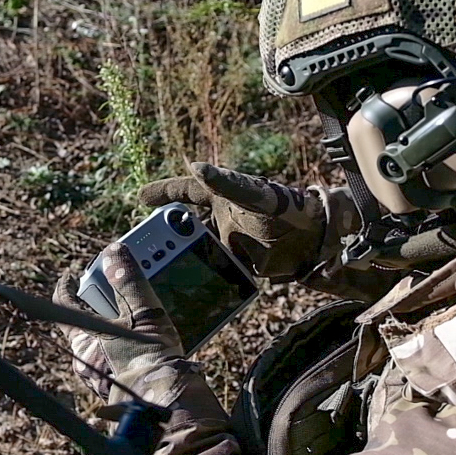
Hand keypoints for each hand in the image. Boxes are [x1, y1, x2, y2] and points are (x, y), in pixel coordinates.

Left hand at [52, 242, 180, 399]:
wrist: (166, 409)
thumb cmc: (151, 363)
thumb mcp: (144, 314)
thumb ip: (129, 281)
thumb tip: (114, 253)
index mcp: (84, 339)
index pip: (64, 305)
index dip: (68, 286)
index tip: (72, 276)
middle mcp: (87, 360)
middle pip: (87, 321)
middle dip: (103, 303)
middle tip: (122, 288)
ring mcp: (101, 376)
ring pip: (104, 340)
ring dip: (119, 325)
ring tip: (144, 313)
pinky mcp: (118, 387)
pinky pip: (118, 358)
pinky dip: (129, 345)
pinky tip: (150, 341)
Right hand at [138, 163, 323, 278]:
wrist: (314, 242)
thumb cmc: (286, 208)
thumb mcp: (255, 195)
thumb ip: (227, 183)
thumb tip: (197, 166)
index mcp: (221, 197)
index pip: (185, 191)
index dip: (163, 193)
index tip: (141, 198)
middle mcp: (220, 218)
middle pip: (183, 226)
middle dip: (163, 237)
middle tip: (143, 248)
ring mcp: (226, 242)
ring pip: (194, 250)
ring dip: (178, 259)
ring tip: (159, 272)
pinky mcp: (236, 263)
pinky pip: (212, 270)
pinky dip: (199, 277)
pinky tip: (186, 288)